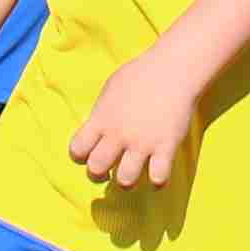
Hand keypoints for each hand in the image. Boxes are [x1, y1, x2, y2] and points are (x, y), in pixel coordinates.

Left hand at [69, 50, 203, 192]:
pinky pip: (158, 178)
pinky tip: (158, 170)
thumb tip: (96, 130)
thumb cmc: (141, 75)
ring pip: (126, 181)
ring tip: (134, 172)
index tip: (91, 153)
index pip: (76, 150)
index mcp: (101, 119)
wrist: (173, 69)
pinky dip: (157, 181)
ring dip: (127, 181)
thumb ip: (101, 113)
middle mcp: (118, 134)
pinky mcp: (166, 147)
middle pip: (96, 170)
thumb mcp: (110, 90)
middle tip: (109, 170)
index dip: (81, 156)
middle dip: (99, 174)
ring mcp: (143, 142)